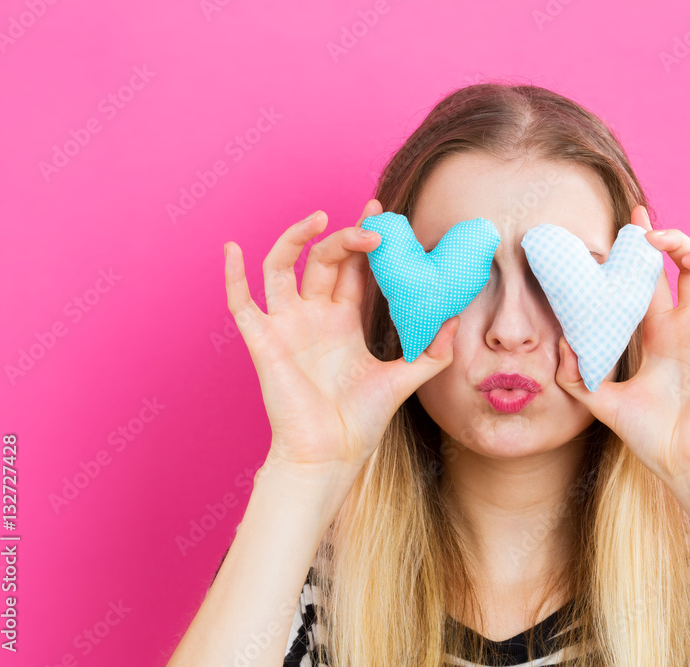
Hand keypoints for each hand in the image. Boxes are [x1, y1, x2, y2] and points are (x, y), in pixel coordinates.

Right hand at [224, 199, 459, 472]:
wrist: (330, 455)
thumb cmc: (360, 422)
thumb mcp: (403, 380)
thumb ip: (431, 351)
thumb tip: (456, 320)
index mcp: (343, 321)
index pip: (353, 268)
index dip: (365, 240)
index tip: (383, 215)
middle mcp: (313, 316)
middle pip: (324, 260)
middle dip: (346, 237)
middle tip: (375, 226)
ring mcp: (286, 325)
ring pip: (282, 267)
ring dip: (296, 239)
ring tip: (319, 219)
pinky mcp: (263, 341)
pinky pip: (241, 302)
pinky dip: (233, 275)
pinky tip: (233, 249)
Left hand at [554, 205, 689, 499]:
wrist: (689, 466)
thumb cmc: (653, 439)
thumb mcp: (604, 404)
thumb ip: (577, 376)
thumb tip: (561, 343)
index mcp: (659, 333)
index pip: (652, 278)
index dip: (643, 248)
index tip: (632, 220)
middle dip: (675, 242)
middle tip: (652, 237)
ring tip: (689, 254)